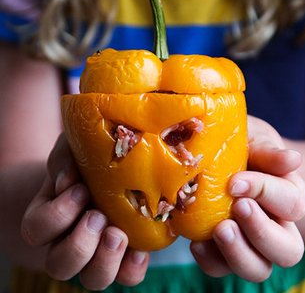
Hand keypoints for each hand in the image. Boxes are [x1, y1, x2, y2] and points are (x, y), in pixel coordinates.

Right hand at [21, 133, 148, 290]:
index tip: (80, 189)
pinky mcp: (124, 257)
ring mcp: (97, 253)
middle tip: (98, 216)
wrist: (104, 174)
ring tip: (118, 233)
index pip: (37, 230)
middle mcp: (68, 242)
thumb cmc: (83, 164)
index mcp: (50, 218)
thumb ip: (66, 160)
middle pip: (59, 265)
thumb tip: (68, 181)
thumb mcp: (71, 152)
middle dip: (80, 244)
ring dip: (105, 259)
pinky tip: (140, 248)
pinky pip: (127, 276)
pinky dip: (132, 267)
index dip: (58, 214)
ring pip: (92, 279)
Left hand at [190, 115, 304, 281]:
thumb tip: (292, 159)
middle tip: (237, 208)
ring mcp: (248, 242)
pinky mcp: (222, 250)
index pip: (291, 203)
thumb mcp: (253, 141)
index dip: (265, 193)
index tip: (235, 182)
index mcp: (287, 196)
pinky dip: (210, 259)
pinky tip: (196, 242)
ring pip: (258, 268)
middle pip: (287, 250)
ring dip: (238, 253)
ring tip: (219, 230)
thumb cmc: (240, 148)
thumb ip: (268, 151)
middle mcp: (275, 226)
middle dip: (261, 233)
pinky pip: (221, 268)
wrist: (219, 156)